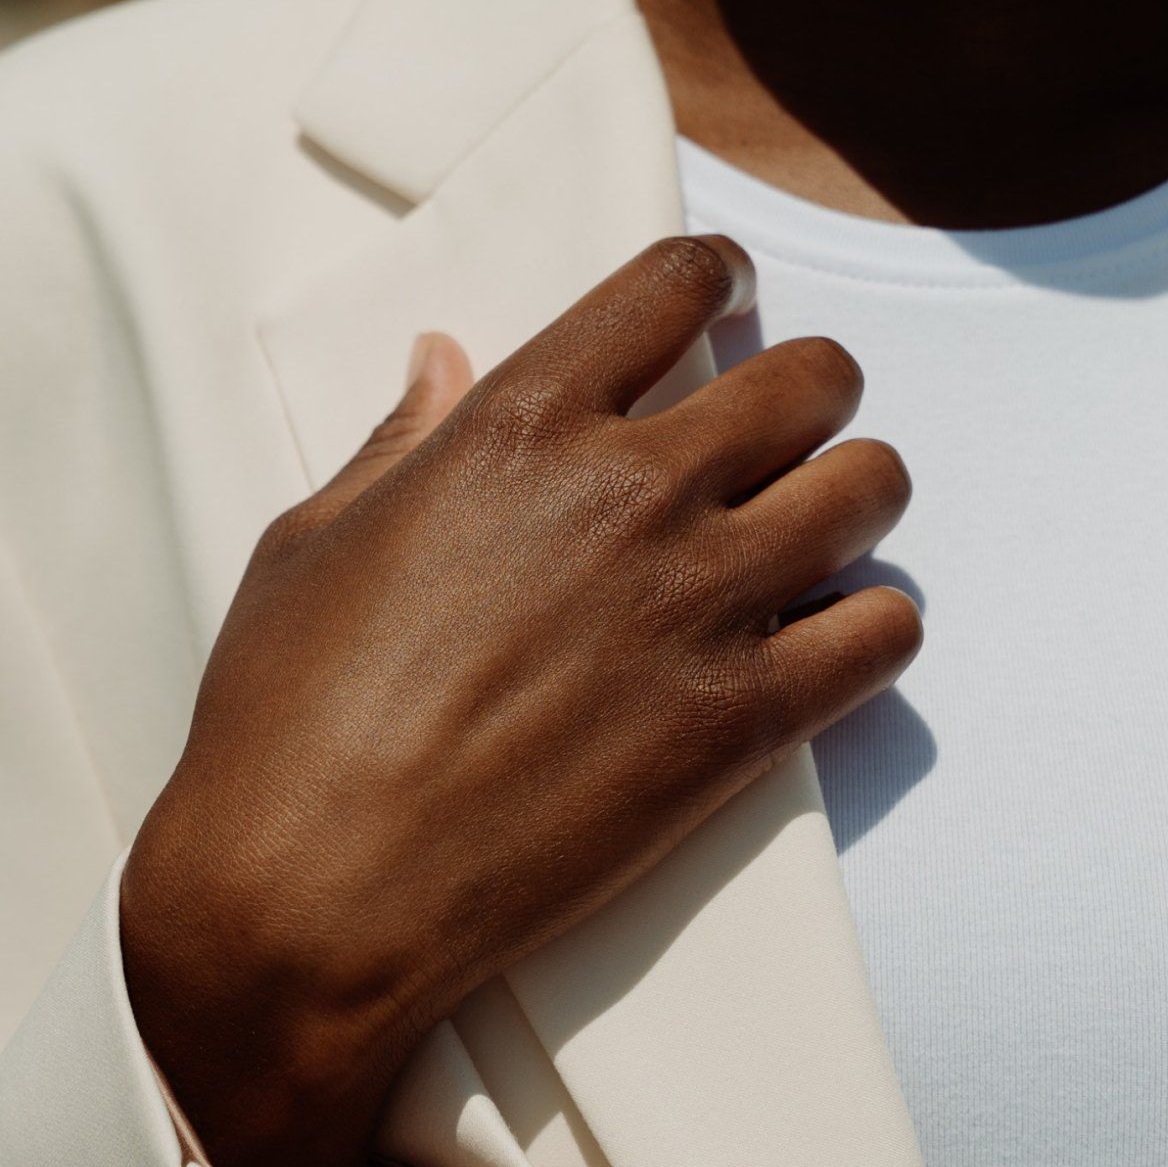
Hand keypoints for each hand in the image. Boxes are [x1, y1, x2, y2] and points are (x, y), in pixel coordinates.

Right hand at [120, 234, 919, 1166]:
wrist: (314, 891)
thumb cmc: (285, 713)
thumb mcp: (312, 540)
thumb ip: (400, 439)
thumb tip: (438, 357)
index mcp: (519, 426)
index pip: (671, 288)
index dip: (712, 274)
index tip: (723, 290)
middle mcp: (629, 493)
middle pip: (807, 376)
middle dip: (812, 381)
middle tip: (788, 417)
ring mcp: (697, 606)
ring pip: (870, 487)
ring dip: (854, 490)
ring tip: (818, 522)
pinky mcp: (741, 724)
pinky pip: (882, 634)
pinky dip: (871, 623)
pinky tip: (826, 635)